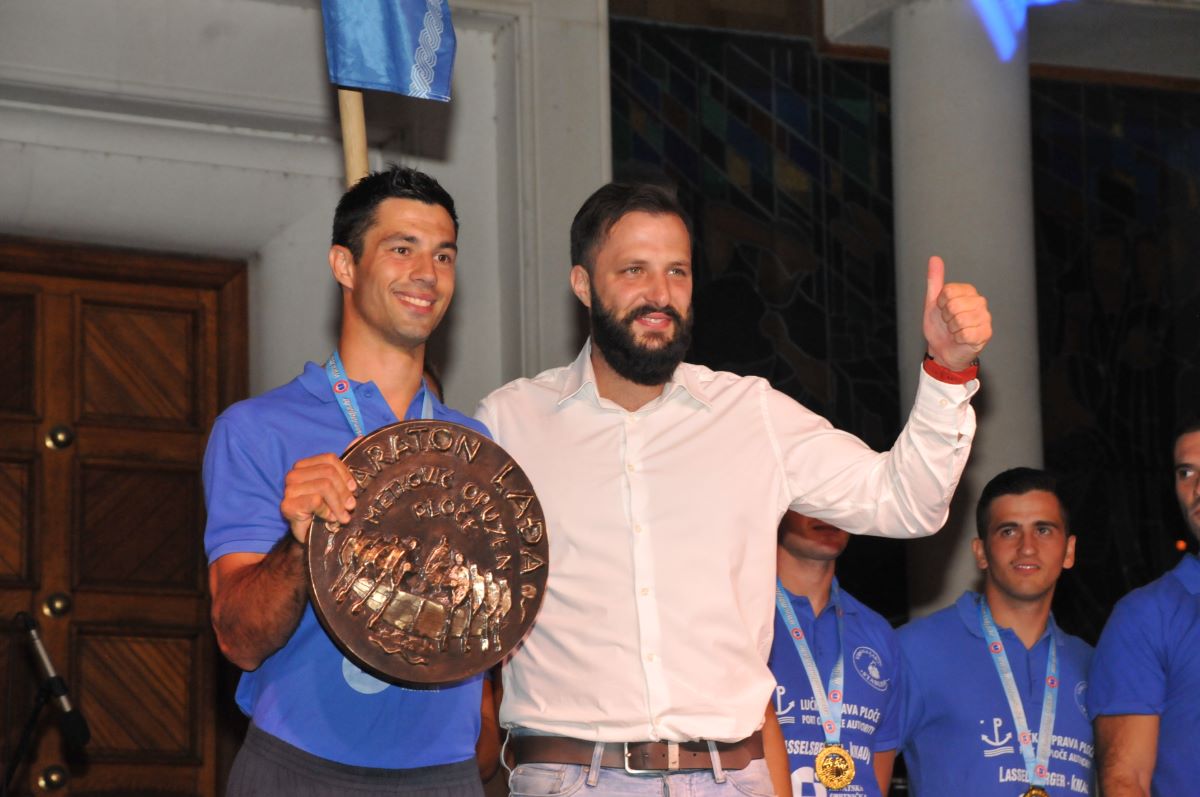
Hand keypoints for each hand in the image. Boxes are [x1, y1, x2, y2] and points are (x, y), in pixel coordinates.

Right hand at [279, 453, 356, 543]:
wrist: (312, 537)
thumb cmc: (326, 510)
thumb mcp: (337, 486)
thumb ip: (345, 464)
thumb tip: (359, 438)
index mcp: (304, 465)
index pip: (329, 459)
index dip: (345, 473)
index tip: (354, 489)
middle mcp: (293, 474)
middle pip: (328, 473)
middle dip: (344, 492)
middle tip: (351, 507)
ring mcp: (288, 490)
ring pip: (324, 486)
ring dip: (338, 504)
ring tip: (343, 516)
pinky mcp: (287, 505)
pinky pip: (315, 500)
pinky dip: (327, 511)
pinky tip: (329, 519)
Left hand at [922, 255, 991, 370]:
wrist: (942, 350)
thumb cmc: (939, 327)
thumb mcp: (932, 302)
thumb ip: (934, 280)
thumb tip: (934, 259)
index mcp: (968, 292)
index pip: (948, 291)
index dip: (940, 304)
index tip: (942, 310)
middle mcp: (979, 302)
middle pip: (954, 305)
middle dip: (946, 317)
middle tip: (948, 322)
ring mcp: (985, 318)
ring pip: (960, 320)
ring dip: (952, 328)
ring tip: (955, 330)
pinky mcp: (986, 333)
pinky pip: (966, 333)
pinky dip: (958, 338)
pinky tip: (961, 338)